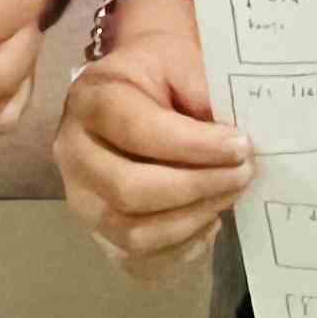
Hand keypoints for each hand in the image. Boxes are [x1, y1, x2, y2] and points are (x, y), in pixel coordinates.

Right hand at [54, 0, 250, 270]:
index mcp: (90, 100)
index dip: (193, 146)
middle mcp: (72, 155)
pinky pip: (137, 262)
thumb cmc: (162, 69)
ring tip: (230, 194)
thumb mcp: (181, 55)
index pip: (137, 131)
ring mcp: (81, 200)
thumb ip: (201, 88)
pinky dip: (179, 251)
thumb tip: (229, 138)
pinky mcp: (99, 233)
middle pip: (129, 191)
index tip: (241, 146)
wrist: (138, 86)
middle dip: (197, 187)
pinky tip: (207, 223)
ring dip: (192, 220)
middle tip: (243, 173)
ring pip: (133, 234)